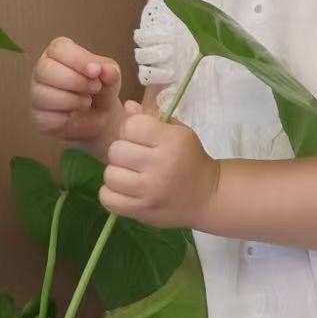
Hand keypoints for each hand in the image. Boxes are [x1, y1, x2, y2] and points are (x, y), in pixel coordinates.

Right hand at [31, 38, 123, 145]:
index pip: (58, 48)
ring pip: (42, 93)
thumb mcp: (110, 78)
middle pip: (45, 69)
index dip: (77, 60)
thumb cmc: (100, 90)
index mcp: (59, 52)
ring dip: (72, 100)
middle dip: (75, 81)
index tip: (95, 71)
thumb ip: (110, 72)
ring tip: (87, 101)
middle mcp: (43, 69)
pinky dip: (65, 118)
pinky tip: (74, 115)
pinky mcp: (38, 115)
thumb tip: (107, 70)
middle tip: (95, 88)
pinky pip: (45, 116)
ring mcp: (37, 92)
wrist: (99, 118)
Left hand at [102, 102, 218, 228]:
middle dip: (123, 152)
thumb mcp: (179, 133)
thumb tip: (127, 107)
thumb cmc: (191, 160)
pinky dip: (111, 194)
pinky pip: (108, 199)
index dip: (133, 130)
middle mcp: (160, 166)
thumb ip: (151, 118)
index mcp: (171, 141)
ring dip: (117, 174)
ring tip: (131, 176)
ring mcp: (149, 191)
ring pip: (110, 175)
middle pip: (116, 150)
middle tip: (136, 159)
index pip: (131, 126)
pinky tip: (124, 191)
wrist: (208, 197)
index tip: (144, 139)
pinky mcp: (142, 211)